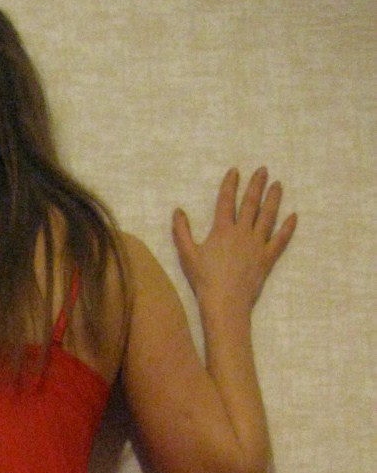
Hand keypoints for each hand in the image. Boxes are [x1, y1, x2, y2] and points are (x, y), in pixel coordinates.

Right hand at [172, 167, 296, 314]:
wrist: (225, 302)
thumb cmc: (204, 280)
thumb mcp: (187, 255)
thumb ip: (181, 231)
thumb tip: (178, 211)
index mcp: (222, 230)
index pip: (226, 201)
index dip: (230, 184)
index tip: (235, 171)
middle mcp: (242, 232)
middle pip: (250, 203)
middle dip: (257, 185)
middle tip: (263, 170)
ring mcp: (257, 244)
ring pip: (268, 216)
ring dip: (273, 198)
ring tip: (278, 185)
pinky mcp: (267, 258)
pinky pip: (280, 239)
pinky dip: (288, 227)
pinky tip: (293, 216)